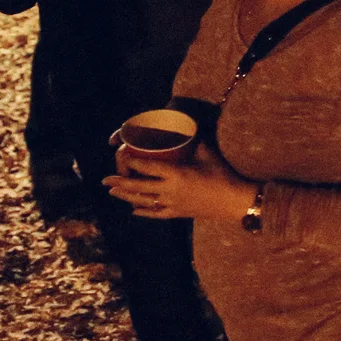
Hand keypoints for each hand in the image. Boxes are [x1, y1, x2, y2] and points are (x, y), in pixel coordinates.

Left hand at [102, 140, 254, 221]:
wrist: (235, 201)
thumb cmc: (223, 175)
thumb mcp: (209, 154)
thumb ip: (196, 141)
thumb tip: (188, 126)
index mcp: (176, 174)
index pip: (147, 167)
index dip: (132, 162)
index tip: (121, 156)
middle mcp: (170, 190)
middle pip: (139, 187)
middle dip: (120, 182)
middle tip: (105, 179)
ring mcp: (173, 204)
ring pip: (144, 202)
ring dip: (126, 197)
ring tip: (113, 192)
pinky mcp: (179, 213)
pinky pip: (157, 214)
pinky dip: (144, 212)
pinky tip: (134, 211)